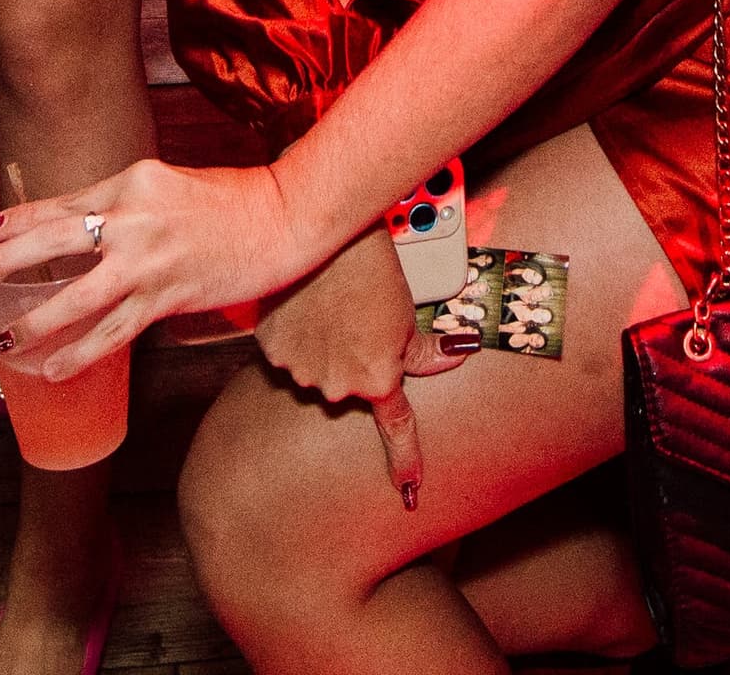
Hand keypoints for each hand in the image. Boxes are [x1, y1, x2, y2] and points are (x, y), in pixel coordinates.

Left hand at [0, 158, 324, 394]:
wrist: (284, 217)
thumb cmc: (228, 199)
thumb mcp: (165, 186)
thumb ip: (120, 206)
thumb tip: (74, 233)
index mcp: (129, 182)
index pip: (56, 205)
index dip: (11, 223)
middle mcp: (132, 217)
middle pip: (50, 243)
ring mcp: (150, 260)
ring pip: (76, 296)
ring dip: (32, 322)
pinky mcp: (169, 296)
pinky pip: (114, 332)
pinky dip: (80, 352)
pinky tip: (52, 368)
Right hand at [253, 229, 463, 504]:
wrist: (326, 236)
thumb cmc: (373, 272)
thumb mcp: (409, 314)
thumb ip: (427, 351)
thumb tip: (459, 355)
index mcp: (377, 380)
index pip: (397, 431)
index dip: (405, 463)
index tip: (411, 492)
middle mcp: (337, 387)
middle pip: (348, 390)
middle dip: (354, 365)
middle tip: (358, 323)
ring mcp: (300, 370)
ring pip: (315, 372)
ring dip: (323, 350)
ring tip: (331, 310)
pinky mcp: (271, 349)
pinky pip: (287, 353)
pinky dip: (295, 336)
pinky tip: (305, 307)